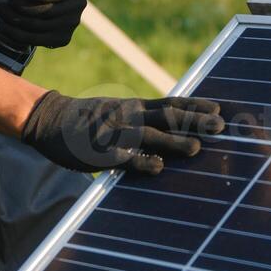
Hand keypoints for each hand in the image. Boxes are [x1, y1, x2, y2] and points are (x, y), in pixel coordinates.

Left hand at [0, 0, 86, 48]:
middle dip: (19, 8)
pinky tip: (4, 27)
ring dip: (14, 21)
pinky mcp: (62, 39)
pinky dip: (17, 35)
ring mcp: (72, 24)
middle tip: (3, 4)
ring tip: (1, 13)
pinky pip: (36, 40)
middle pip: (45, 12)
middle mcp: (77, 5)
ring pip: (38, 27)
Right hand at [20, 90, 225, 174]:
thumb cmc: (88, 121)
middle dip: (194, 121)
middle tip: (220, 126)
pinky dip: (140, 162)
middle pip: (167, 116)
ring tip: (196, 148)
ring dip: (172, 142)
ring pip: (149, 136)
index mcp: (135, 106)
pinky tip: (157, 168)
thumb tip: (173, 126)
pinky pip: (123, 158)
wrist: (49, 121)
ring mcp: (114, 133)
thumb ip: (143, 117)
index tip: (219, 108)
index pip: (171, 103)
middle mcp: (129, 116)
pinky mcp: (100, 153)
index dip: (196, 106)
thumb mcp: (118, 111)